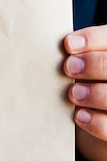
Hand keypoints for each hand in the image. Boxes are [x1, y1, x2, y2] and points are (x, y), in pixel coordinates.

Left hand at [64, 25, 106, 160]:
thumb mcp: (83, 69)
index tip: (68, 45)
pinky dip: (96, 121)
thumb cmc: (88, 84)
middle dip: (94, 64)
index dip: (93, 39)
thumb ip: (77, 57)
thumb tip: (61, 48)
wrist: (98, 119)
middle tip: (69, 68)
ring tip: (73, 93)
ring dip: (95, 93)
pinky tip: (79, 115)